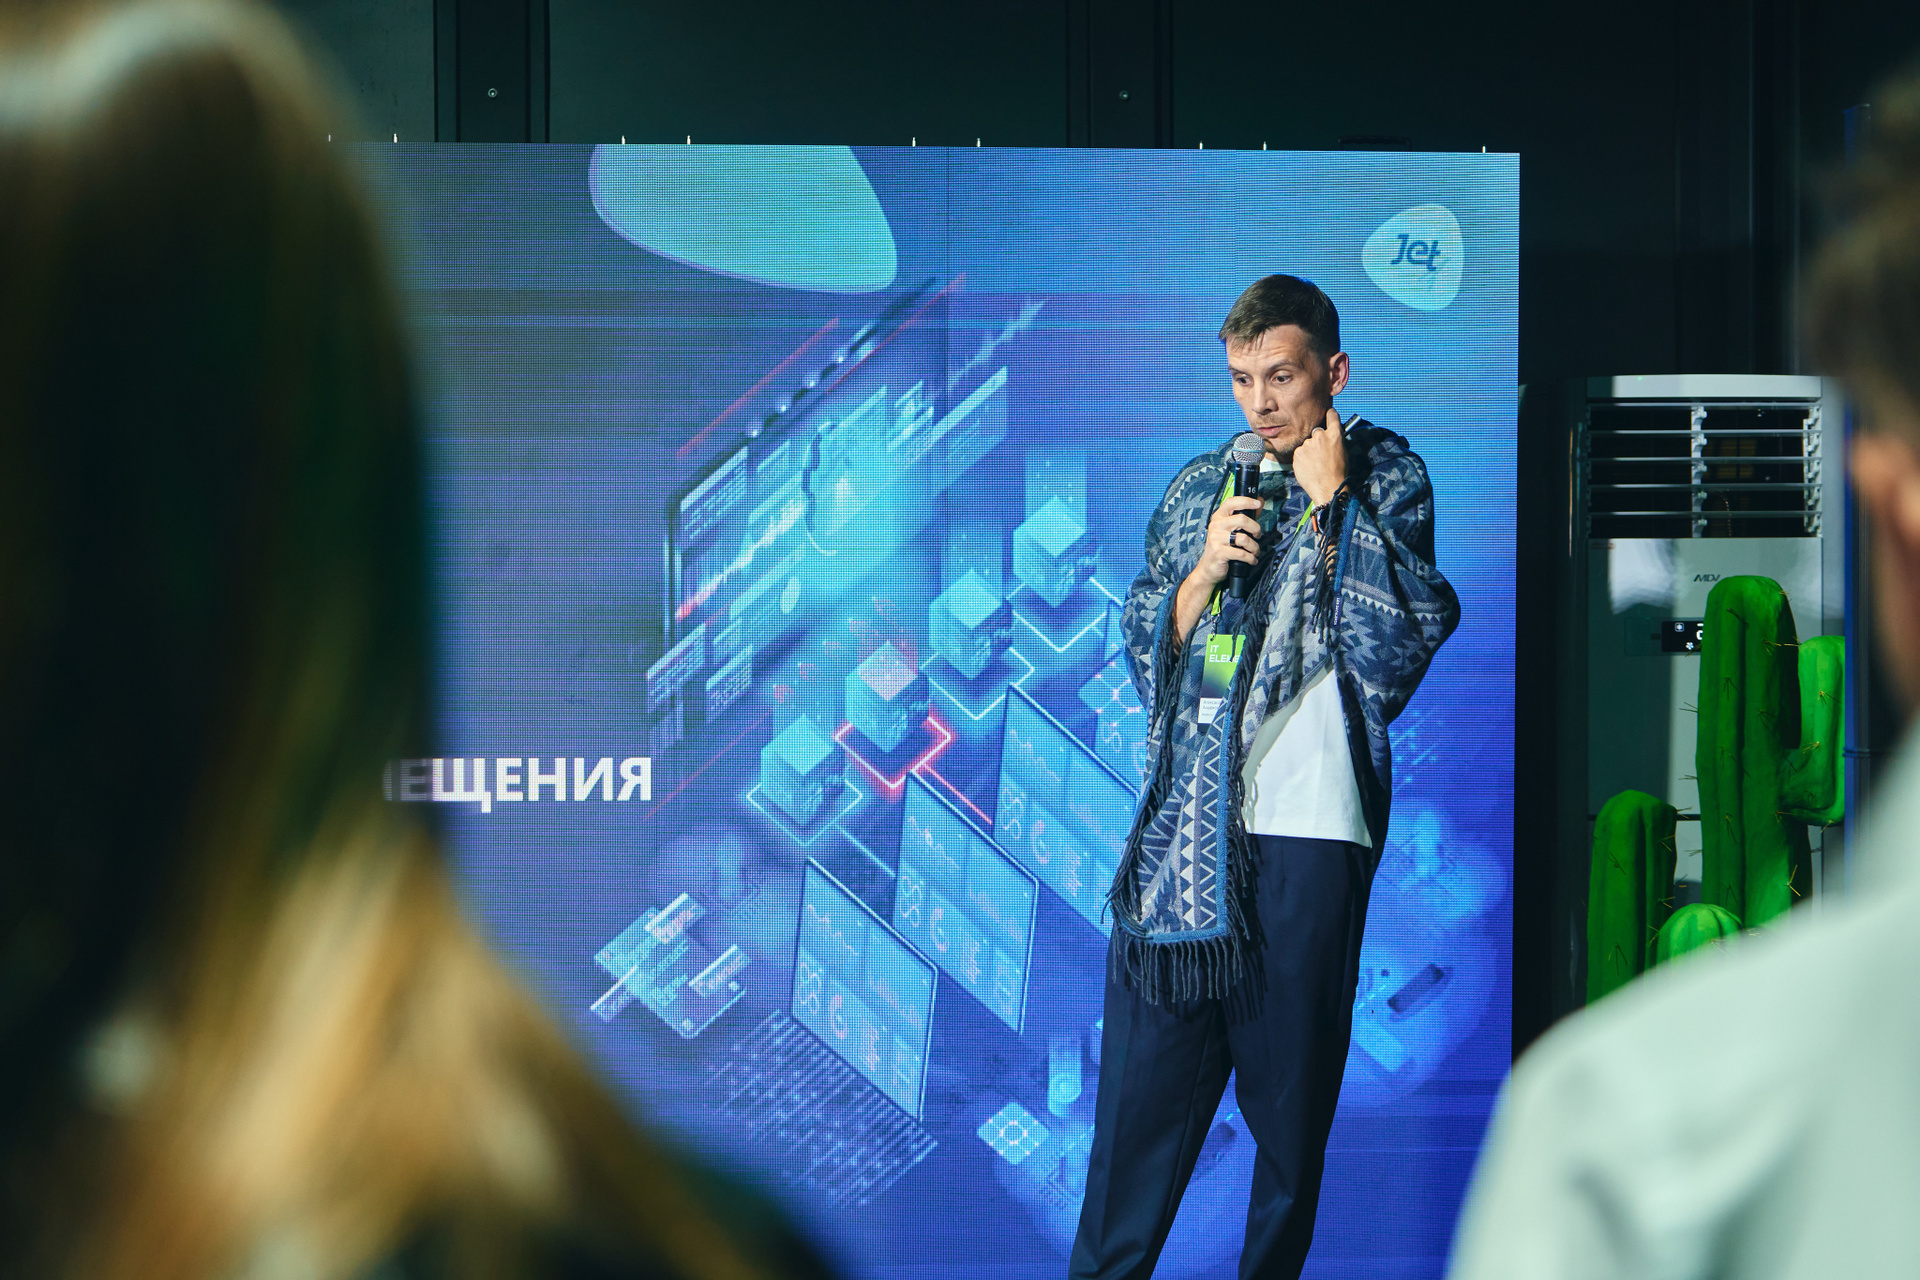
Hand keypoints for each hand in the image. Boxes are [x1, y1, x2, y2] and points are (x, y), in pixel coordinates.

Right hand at [1173, 494, 1261, 637]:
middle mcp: (1214, 527)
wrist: (1206, 575)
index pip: (1232, 501)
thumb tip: (1261, 503)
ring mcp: (1215, 540)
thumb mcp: (1228, 534)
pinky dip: (1250, 558)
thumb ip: (1241, 520)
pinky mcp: (1218, 555)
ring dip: (1254, 546)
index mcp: (1217, 518)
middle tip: (1258, 536)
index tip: (1260, 503)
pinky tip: (1250, 562)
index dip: (1247, 500)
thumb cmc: (1221, 554)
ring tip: (1253, 553)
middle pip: (1243, 520)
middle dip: (1256, 529)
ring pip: (1244, 537)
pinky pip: (1242, 553)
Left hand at [1295, 407, 1347, 506]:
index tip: (1327, 413)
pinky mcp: (1297, 453)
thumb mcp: (1343, 452)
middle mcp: (1320, 436)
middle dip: (1318, 439)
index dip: (1329, 414)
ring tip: (1315, 464)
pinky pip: (1300, 452)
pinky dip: (1303, 458)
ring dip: (1309, 450)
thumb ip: (1335, 440)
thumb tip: (1331, 435)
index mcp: (1335, 435)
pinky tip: (1309, 467)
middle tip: (1321, 453)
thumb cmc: (1338, 473)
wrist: (1328, 489)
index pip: (1331, 415)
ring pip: (1307, 443)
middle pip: (1317, 431)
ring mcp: (1307, 444)